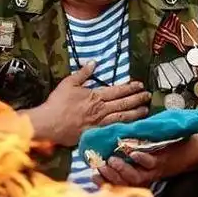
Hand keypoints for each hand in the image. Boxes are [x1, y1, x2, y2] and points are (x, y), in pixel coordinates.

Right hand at [29, 61, 150, 146]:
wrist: (49, 124)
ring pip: (122, 117)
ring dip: (136, 113)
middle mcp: (101, 110)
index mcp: (96, 96)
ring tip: (146, 110)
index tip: (139, 85)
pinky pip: (114, 130)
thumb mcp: (69, 83)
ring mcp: (100, 123)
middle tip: (148, 96)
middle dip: (137, 99)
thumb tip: (93, 62)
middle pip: (124, 104)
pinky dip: (125, 127)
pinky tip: (132, 126)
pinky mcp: (96, 134)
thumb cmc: (57, 103)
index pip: (118, 91)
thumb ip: (83, 73)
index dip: (130, 87)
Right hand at [94, 150, 165, 188]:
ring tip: (112, 160)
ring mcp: (153, 171)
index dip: (104, 182)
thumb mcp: (145, 152)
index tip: (93, 175)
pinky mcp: (163, 163)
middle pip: (124, 182)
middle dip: (110, 176)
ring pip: (136, 177)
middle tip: (100, 166)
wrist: (192, 152)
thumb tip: (106, 143)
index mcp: (138, 175)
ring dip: (123, 170)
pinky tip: (133, 154)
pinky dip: (141, 159)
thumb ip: (128, 150)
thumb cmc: (165, 150)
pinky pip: (150, 164)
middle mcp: (144, 177)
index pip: (117, 183)